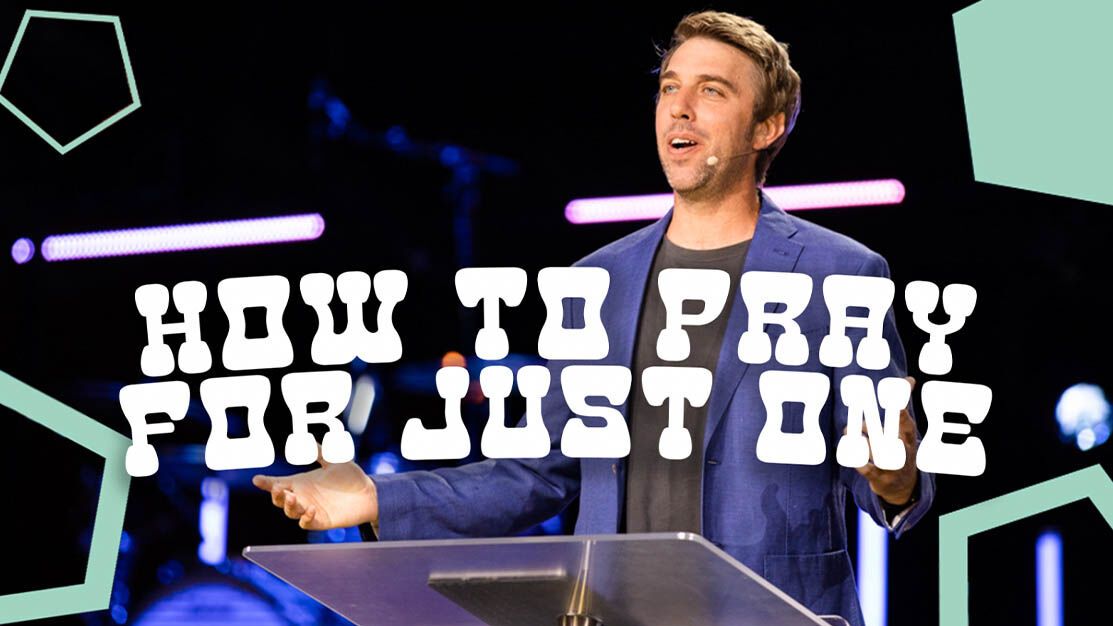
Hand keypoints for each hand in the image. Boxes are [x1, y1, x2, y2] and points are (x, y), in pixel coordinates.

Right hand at [252, 448, 378, 530]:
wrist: (369, 493)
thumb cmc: (350, 477)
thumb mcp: (335, 460)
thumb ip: (320, 452)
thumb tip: (307, 440)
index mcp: (301, 483)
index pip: (278, 483)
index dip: (266, 482)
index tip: (257, 479)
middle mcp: (303, 497)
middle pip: (280, 500)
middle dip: (275, 495)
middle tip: (278, 488)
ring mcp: (310, 510)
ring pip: (291, 512)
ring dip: (289, 505)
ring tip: (292, 496)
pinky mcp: (321, 521)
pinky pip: (307, 523)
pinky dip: (306, 518)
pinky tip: (311, 509)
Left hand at [852, 375, 920, 505]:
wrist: (902, 487)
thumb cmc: (900, 449)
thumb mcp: (904, 430)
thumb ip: (902, 405)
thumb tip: (909, 379)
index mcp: (908, 437)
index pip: (906, 422)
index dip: (899, 410)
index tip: (890, 399)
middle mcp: (902, 451)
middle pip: (889, 437)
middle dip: (874, 425)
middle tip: (859, 411)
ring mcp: (891, 466)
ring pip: (876, 451)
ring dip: (860, 439)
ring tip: (847, 430)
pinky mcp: (879, 477)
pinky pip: (866, 468)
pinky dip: (857, 460)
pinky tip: (848, 449)